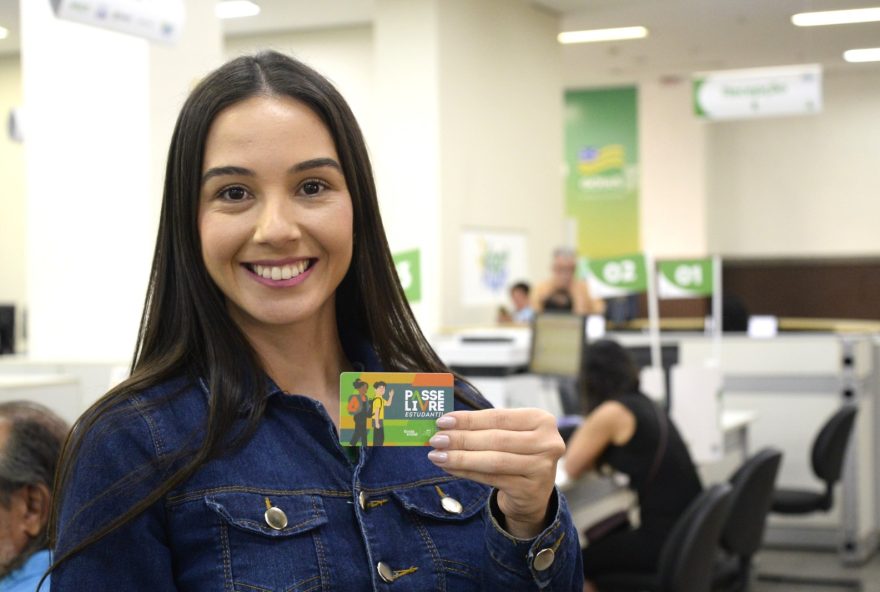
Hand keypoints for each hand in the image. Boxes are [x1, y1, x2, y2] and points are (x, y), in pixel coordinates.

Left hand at [427, 408, 564, 537]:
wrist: (533, 495)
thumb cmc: (516, 456)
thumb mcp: (508, 435)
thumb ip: (483, 428)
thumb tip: (446, 424)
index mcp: (542, 420)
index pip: (498, 417)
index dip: (469, 419)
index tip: (443, 420)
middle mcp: (547, 443)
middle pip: (496, 439)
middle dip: (462, 438)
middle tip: (436, 439)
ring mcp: (541, 468)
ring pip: (493, 460)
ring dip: (461, 457)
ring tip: (437, 455)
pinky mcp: (530, 490)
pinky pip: (491, 478)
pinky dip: (467, 472)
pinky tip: (450, 467)